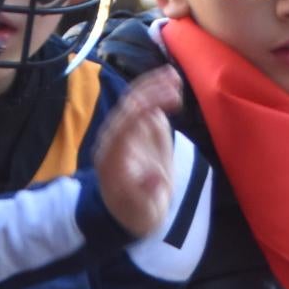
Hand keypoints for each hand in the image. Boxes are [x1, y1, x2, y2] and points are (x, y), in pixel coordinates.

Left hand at [86, 66, 186, 239]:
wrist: (128, 210)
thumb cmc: (136, 212)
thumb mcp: (143, 212)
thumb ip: (148, 196)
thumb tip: (156, 180)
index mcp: (112, 157)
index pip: (126, 124)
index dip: (147, 109)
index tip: (171, 101)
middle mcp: (114, 139)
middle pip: (128, 107)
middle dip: (150, 92)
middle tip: (175, 84)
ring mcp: (124, 131)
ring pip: (133, 100)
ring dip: (152, 86)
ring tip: (174, 76)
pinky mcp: (135, 128)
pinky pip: (142, 104)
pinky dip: (155, 91)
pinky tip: (172, 83)